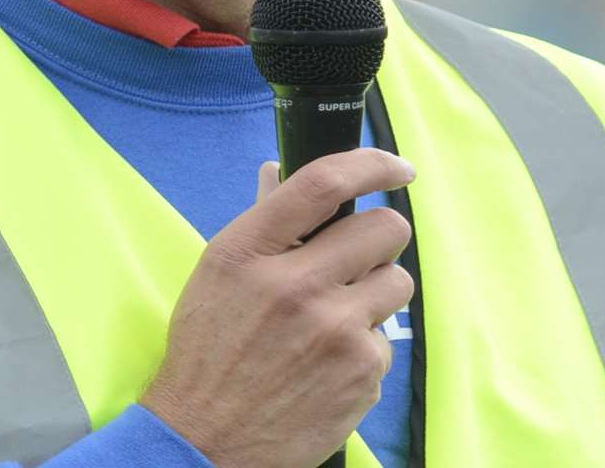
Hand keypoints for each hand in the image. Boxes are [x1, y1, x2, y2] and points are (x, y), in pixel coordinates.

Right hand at [141, 148, 414, 467]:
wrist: (205, 440)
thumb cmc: (208, 353)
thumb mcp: (220, 275)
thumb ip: (261, 223)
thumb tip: (281, 171)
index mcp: (249, 252)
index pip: (324, 182)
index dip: (373, 164)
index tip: (397, 169)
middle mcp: (294, 286)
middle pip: (384, 228)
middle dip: (378, 240)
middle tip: (356, 260)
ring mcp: (333, 331)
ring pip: (399, 281)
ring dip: (375, 293)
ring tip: (335, 317)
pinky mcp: (360, 372)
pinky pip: (387, 339)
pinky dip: (363, 348)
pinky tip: (327, 364)